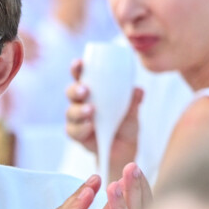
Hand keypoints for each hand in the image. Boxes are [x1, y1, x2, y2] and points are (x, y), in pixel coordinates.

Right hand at [65, 59, 142, 180]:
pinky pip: (74, 131)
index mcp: (93, 88)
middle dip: (75, 89)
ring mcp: (78, 118)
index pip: (81, 74)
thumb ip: (134, 100)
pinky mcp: (78, 134)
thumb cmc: (126, 120)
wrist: (126, 146)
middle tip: (85, 90)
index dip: (77, 68)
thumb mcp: (133, 109)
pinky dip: (81, 128)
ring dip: (79, 110)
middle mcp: (81, 101)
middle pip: (70, 92)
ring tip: (91, 111)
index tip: (79, 63)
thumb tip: (138, 91)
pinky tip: (90, 127)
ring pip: (70, 112)